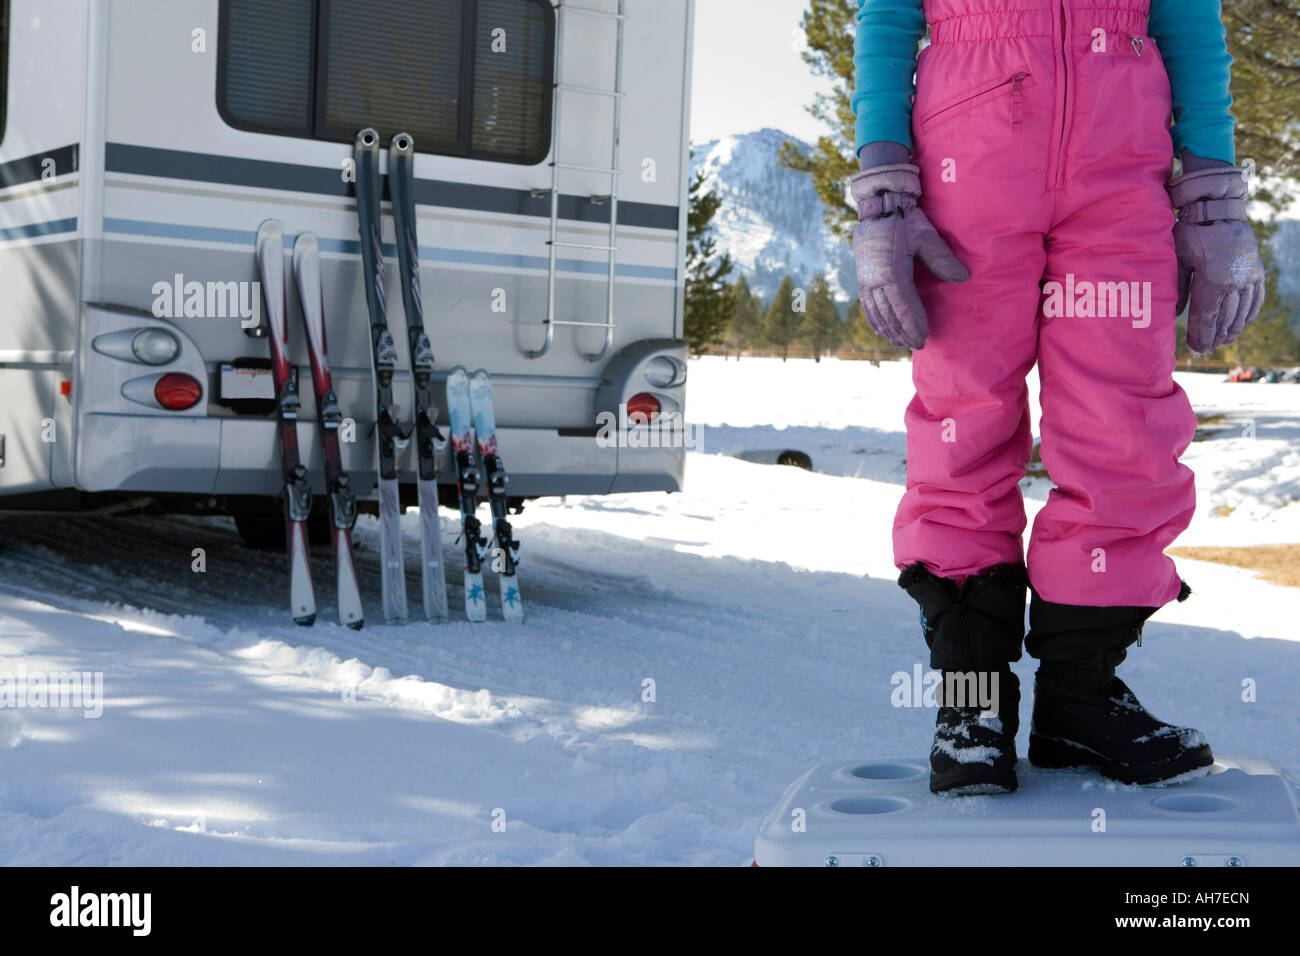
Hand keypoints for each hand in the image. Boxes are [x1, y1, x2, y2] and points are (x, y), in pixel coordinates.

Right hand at [851, 163, 967, 349]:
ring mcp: (866, 279)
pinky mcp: (862, 276)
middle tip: (916, 345)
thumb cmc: (905, 220)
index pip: (904, 306)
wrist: (877, 206)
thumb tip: (963, 277)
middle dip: (902, 331)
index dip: (913, 324)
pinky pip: (866, 304)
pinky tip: (880, 329)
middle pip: (889, 314)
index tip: (923, 338)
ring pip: (876, 312)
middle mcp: (875, 280)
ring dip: (888, 329)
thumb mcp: (926, 236)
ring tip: (900, 342)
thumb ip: (943, 258)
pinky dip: (873, 319)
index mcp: (892, 272)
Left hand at [1168, 166, 1265, 352]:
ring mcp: (1249, 276)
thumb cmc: (1191, 233)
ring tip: (1224, 340)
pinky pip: (1256, 297)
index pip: (1207, 318)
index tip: (1196, 348)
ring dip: (1233, 328)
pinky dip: (1250, 312)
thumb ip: (1176, 289)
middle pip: (1225, 318)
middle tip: (1207, 348)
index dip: (1202, 335)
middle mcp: (1235, 282)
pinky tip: (1244, 322)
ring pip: (1242, 311)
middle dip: (1215, 336)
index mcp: (1213, 282)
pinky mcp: (1257, 270)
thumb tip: (1175, 315)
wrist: (1219, 210)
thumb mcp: (1177, 259)